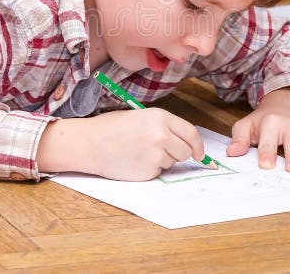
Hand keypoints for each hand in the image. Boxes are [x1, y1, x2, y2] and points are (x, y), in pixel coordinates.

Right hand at [37, 108, 206, 180]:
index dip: (198, 146)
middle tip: (159, 150)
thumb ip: (164, 127)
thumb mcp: (141, 117)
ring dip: (161, 160)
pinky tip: (133, 161)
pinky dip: (149, 169)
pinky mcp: (148, 171)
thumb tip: (186, 143)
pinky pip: (158, 172)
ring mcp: (156, 155)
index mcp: (160, 117)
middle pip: (185, 151)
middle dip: (178, 153)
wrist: (90, 143)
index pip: (191, 133)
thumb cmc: (111, 128)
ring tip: (138, 151)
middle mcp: (162, 135)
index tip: (199, 153)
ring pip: (171, 163)